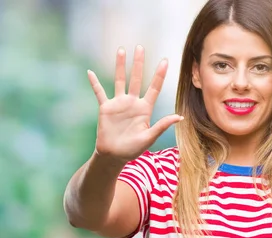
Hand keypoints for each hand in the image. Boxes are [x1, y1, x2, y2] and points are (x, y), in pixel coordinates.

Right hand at [88, 45, 182, 164]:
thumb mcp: (149, 137)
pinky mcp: (106, 108)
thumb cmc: (133, 149)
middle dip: (139, 63)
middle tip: (141, 47)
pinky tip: (90, 72)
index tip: (165, 61)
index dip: (159, 75)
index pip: (154, 88)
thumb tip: (180, 117)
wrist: (114, 156)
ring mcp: (119, 104)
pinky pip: (99, 93)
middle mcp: (133, 103)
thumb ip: (162, 125)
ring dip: (120, 66)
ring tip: (121, 50)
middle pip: (137, 79)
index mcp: (145, 109)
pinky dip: (94, 83)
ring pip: (119, 80)